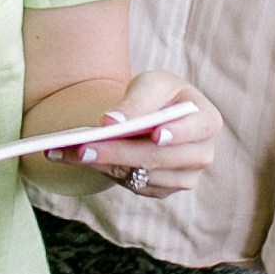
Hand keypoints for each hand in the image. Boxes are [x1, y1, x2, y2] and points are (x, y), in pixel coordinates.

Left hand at [71, 71, 219, 201]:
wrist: (154, 114)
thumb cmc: (158, 93)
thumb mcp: (151, 84)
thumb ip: (135, 101)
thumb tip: (112, 123)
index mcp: (207, 121)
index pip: (197, 129)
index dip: (177, 134)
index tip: (155, 135)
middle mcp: (201, 154)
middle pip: (158, 158)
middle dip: (118, 152)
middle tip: (83, 148)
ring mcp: (183, 177)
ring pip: (140, 175)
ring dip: (102, 164)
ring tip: (67, 152)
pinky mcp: (161, 189)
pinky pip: (131, 184)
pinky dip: (102, 170)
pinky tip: (74, 159)